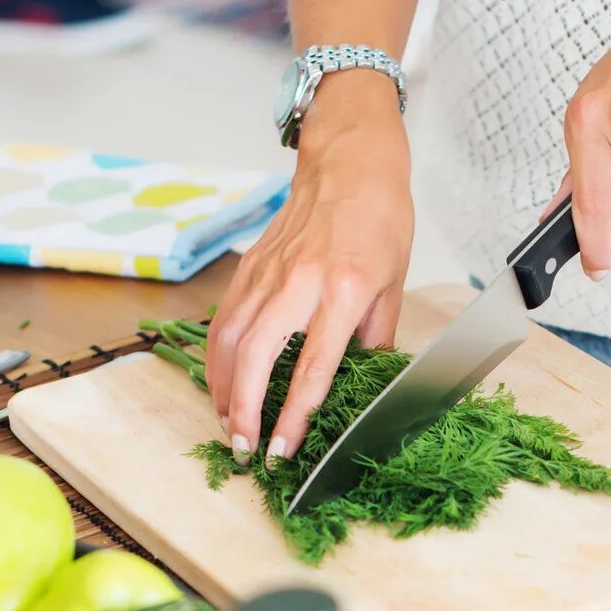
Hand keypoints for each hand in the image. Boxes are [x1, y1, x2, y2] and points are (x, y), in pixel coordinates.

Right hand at [206, 79, 410, 464]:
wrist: (349, 161)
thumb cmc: (380, 218)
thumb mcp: (393, 284)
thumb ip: (375, 338)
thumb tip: (364, 386)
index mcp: (342, 289)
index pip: (314, 366)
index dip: (295, 415)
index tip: (284, 449)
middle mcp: (299, 281)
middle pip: (258, 356)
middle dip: (245, 410)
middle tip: (244, 448)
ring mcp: (268, 272)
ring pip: (230, 340)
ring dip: (224, 389)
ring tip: (228, 425)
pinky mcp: (250, 267)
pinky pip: (224, 319)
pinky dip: (217, 357)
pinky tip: (221, 383)